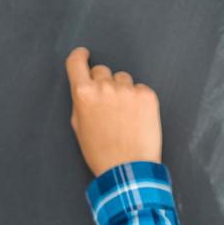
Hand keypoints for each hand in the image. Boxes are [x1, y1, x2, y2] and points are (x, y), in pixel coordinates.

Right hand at [64, 46, 162, 177]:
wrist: (128, 169)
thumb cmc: (101, 153)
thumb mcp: (79, 127)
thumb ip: (80, 101)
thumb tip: (85, 87)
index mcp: (83, 94)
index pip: (76, 62)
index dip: (80, 56)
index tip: (84, 55)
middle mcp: (105, 87)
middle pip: (102, 71)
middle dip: (103, 83)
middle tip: (108, 107)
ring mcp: (128, 90)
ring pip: (123, 79)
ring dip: (122, 91)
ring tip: (123, 117)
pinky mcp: (147, 95)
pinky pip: (140, 89)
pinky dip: (138, 101)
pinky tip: (136, 119)